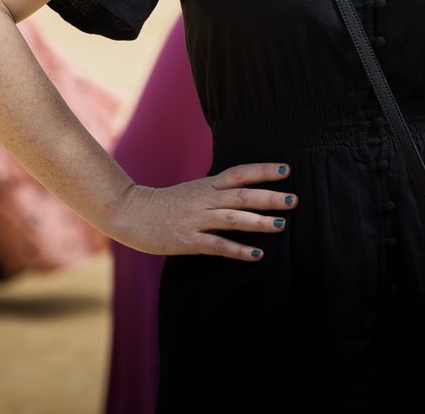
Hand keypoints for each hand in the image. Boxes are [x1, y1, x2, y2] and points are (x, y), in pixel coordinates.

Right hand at [106, 162, 295, 260]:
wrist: (130, 213)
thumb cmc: (164, 204)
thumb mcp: (192, 190)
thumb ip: (215, 191)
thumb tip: (244, 191)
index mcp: (206, 185)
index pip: (239, 173)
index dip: (262, 171)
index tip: (286, 170)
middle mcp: (203, 199)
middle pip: (241, 195)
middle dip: (269, 197)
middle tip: (294, 199)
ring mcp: (195, 219)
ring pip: (232, 219)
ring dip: (259, 222)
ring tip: (282, 225)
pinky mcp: (188, 240)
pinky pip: (217, 245)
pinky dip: (238, 250)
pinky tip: (257, 254)